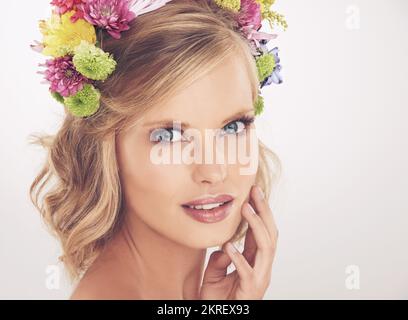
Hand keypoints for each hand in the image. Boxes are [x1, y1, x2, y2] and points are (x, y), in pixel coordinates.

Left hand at [199, 185, 278, 299]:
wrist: (220, 318)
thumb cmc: (218, 300)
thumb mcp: (214, 274)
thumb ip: (220, 259)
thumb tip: (223, 247)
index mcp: (255, 261)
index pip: (261, 232)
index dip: (259, 212)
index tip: (253, 193)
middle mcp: (261, 268)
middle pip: (269, 234)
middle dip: (264, 212)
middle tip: (255, 192)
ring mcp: (259, 278)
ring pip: (266, 248)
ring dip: (256, 227)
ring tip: (246, 209)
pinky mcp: (251, 290)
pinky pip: (247, 272)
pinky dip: (238, 258)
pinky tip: (228, 246)